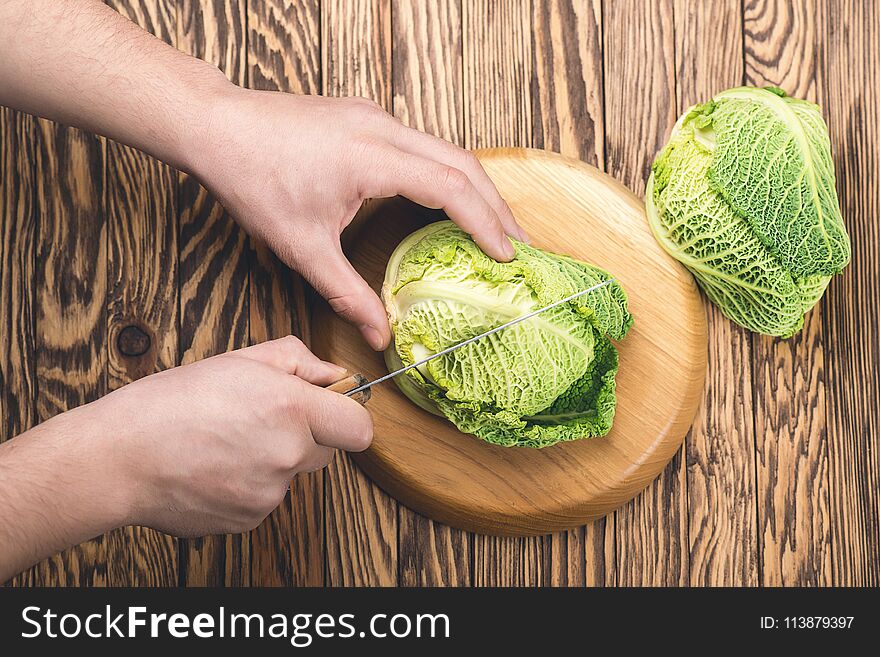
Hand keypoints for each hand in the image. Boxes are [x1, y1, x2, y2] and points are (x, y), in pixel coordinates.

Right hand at [88, 336, 370, 535]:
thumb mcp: (238, 360)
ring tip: (226, 441)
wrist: (118, 458)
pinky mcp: (249, 520)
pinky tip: (215, 467)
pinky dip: (249, 484)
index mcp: (291, 409)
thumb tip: (332, 374)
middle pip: (328, 450)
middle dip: (307, 433)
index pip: (360, 428)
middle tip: (262, 417)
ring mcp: (270, 494)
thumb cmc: (169, 404)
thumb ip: (297, 361)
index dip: (348, 416)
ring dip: (274, 459)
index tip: (331, 408)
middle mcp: (287, 455)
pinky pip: (266, 498)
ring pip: (292, 474)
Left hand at [193, 90, 527, 350]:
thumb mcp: (300, 246)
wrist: (216, 125)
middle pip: (462, 162)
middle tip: (520, 244)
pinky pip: (423, 144)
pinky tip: (450, 202)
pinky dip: (447, 175)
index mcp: (371, 155)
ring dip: (474, 188)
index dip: (483, 222)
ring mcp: (375, 116)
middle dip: (496, 205)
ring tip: (495, 226)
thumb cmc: (252, 177)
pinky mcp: (366, 116)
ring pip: (445, 149)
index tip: (506, 255)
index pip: (449, 187)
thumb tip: (379, 334)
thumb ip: (346, 292)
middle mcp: (382, 127)